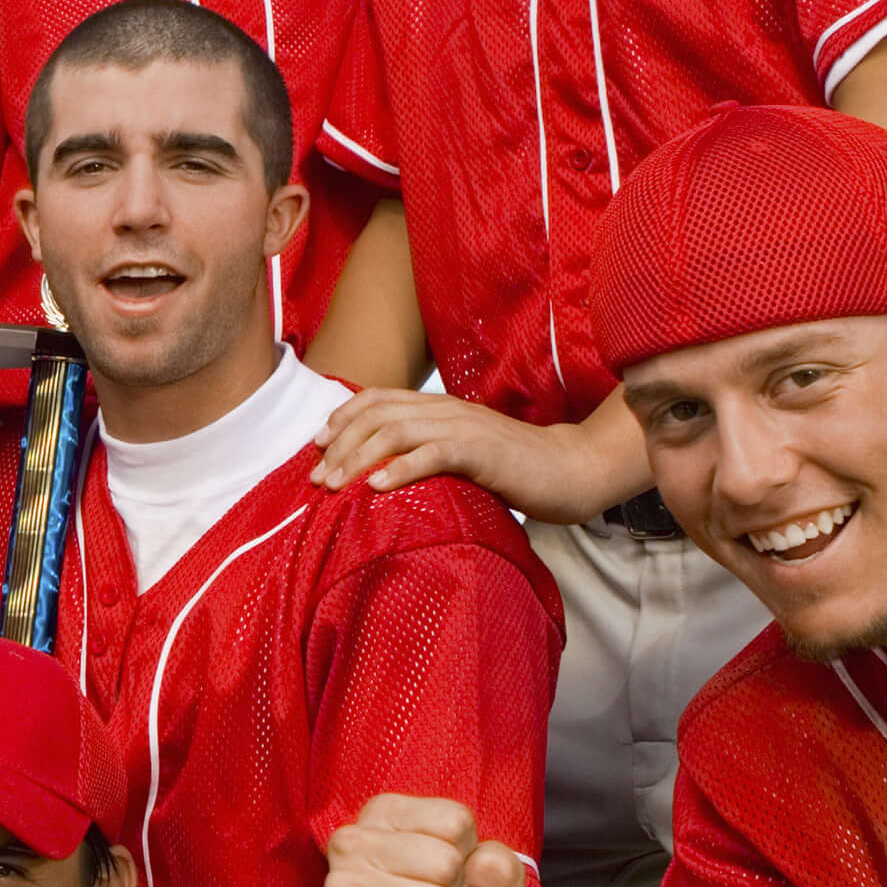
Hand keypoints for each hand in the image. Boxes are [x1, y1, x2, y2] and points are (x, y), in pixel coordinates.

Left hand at [312, 387, 640, 521]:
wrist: (570, 469)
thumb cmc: (513, 469)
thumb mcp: (461, 454)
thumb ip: (427, 453)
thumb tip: (381, 475)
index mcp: (438, 407)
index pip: (377, 399)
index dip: (341, 418)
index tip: (316, 447)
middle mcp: (445, 409)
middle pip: (376, 414)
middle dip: (339, 445)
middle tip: (316, 477)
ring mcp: (464, 427)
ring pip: (395, 432)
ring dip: (358, 458)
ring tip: (335, 485)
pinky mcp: (482, 451)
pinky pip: (433, 454)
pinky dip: (401, 469)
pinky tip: (377, 488)